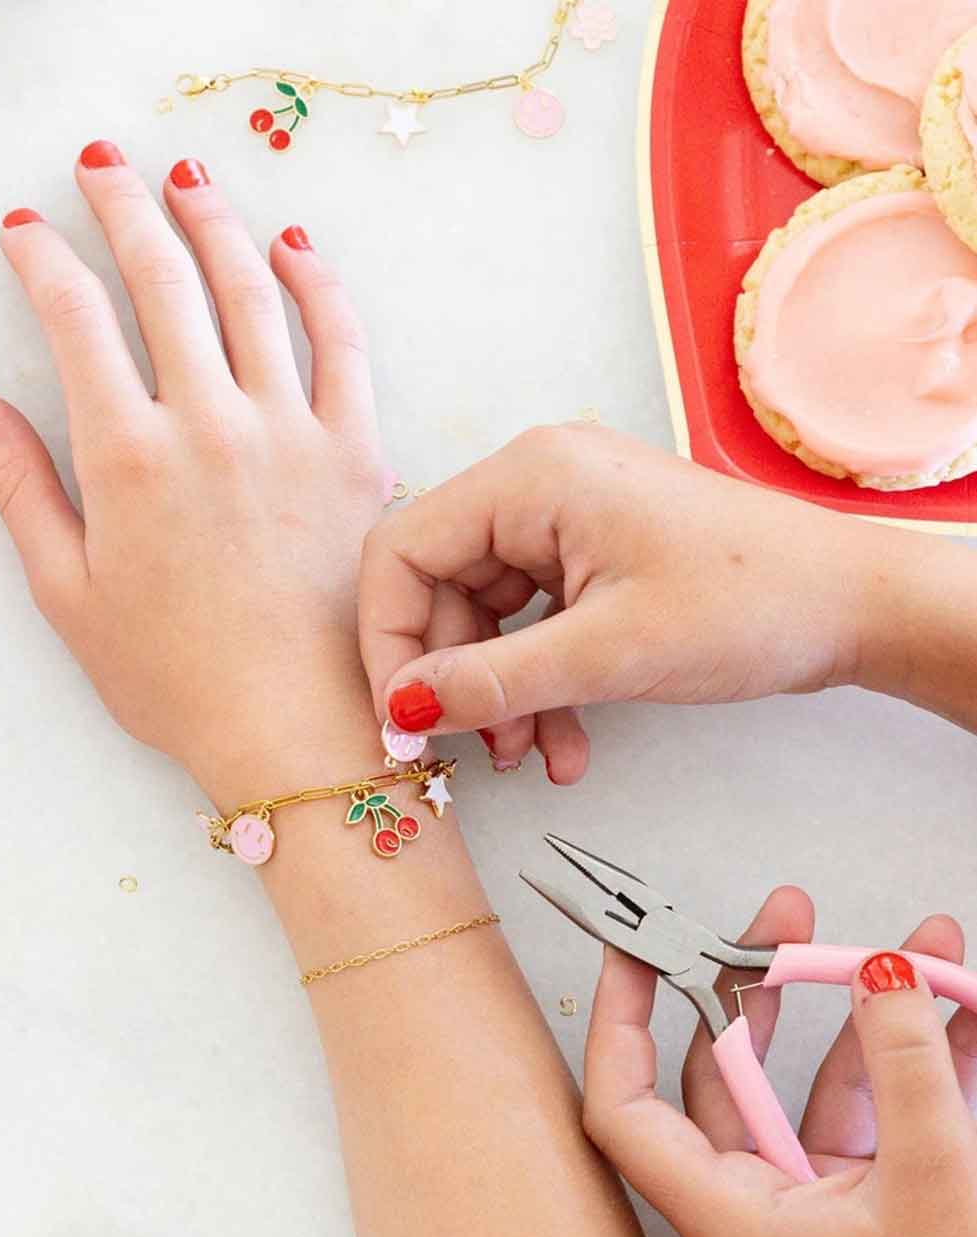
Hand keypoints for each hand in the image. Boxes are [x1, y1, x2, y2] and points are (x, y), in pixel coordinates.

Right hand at [0, 144, 385, 800]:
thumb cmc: (174, 680)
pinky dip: (314, 280)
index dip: (44, 259)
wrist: (291, 729)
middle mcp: (207, 423)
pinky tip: (289, 246)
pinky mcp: (353, 450)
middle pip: (161, 278)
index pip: (74, 318)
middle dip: (123, 206)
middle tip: (101, 165)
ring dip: (211, 219)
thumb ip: (20, 494)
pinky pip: (339, 339)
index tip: (25, 231)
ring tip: (184, 177)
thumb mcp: (68, 597)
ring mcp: (288, 430)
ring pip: (248, 289)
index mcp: (127, 460)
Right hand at [357, 425, 886, 779]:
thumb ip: (494, 682)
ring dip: (497, 696)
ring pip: (484, 619)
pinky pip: (531, 626)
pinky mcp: (593, 557)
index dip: (388, 642)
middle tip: (468, 751)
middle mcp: (539, 485)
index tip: (403, 719)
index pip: (402, 552)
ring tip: (528, 756)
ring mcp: (567, 520)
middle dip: (451, 680)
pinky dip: (536, 686)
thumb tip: (404, 709)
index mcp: (531, 476)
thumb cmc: (754, 601)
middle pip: (437, 589)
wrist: (853, 606)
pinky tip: (562, 742)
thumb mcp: (609, 652)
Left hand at [579, 886, 976, 1236]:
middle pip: (723, 1076)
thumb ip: (907, 1064)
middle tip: (788, 915)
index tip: (636, 949)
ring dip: (865, 1012)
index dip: (620, 1024)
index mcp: (727, 1220)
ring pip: (814, 1084)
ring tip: (919, 940)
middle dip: (760, 986)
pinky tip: (960, 1002)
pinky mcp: (871, 1206)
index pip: (626, 1110)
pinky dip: (915, 1058)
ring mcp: (813, 1206)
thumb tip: (883, 972)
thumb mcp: (934, 1175)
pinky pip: (877, 1112)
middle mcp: (754, 1210)